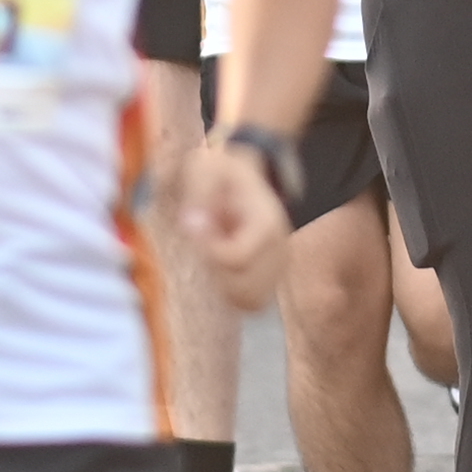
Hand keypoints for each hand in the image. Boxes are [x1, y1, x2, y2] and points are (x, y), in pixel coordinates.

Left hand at [171, 136, 289, 300]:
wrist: (240, 178)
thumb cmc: (221, 173)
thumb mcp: (207, 169)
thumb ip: (199, 195)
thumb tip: (191, 225)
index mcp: (268, 224)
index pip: (237, 258)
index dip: (209, 250)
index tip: (195, 230)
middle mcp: (280, 251)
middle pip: (245, 288)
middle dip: (215, 271)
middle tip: (203, 244)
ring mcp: (279, 268)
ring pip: (249, 301)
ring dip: (223, 285)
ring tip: (212, 255)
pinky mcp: (272, 279)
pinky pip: (251, 302)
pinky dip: (231, 292)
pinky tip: (219, 267)